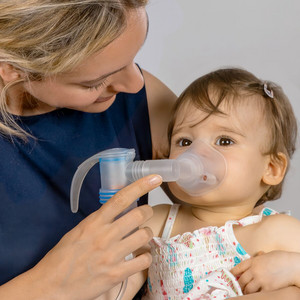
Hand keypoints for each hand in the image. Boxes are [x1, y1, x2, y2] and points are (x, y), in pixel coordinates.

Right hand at [27, 174, 161, 299]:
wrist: (51, 287)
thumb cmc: (62, 258)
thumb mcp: (79, 231)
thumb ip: (99, 221)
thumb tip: (117, 213)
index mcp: (94, 222)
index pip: (121, 198)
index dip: (140, 185)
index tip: (155, 178)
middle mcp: (105, 236)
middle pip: (139, 214)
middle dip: (148, 211)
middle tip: (146, 213)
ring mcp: (112, 255)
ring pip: (145, 235)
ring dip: (147, 234)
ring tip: (141, 237)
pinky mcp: (116, 274)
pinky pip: (143, 261)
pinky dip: (146, 257)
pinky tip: (140, 256)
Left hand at [231, 250, 299, 293]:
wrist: (292, 265)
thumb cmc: (280, 258)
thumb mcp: (266, 255)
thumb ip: (258, 258)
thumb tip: (256, 256)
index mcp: (253, 261)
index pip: (238, 268)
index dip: (232, 273)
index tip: (229, 276)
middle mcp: (254, 270)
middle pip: (241, 280)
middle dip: (239, 285)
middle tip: (238, 287)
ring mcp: (260, 279)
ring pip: (247, 289)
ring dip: (245, 291)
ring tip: (245, 292)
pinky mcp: (268, 288)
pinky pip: (258, 294)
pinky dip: (255, 295)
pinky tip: (255, 294)